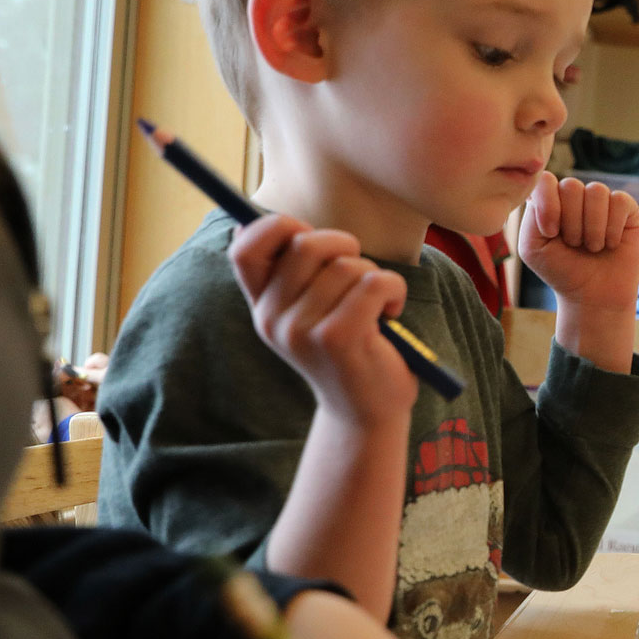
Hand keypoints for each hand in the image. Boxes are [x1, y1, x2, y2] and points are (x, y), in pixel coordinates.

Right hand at [228, 214, 416, 424]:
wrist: (363, 413)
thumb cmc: (344, 350)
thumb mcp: (304, 313)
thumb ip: (287, 274)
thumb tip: (254, 225)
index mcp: (262, 308)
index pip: (244, 249)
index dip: (273, 227)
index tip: (304, 234)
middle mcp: (274, 319)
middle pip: (305, 244)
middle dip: (342, 244)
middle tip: (357, 269)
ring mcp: (302, 330)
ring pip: (346, 264)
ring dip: (372, 274)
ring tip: (374, 304)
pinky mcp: (338, 338)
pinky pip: (374, 282)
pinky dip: (393, 289)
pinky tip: (390, 312)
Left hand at [518, 172, 638, 315]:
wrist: (593, 296)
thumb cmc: (561, 271)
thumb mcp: (533, 247)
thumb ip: (532, 213)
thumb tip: (550, 185)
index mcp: (549, 201)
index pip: (545, 181)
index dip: (548, 205)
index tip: (550, 234)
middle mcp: (574, 196)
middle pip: (571, 186)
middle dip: (572, 223)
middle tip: (575, 245)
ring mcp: (601, 201)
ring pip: (596, 191)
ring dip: (593, 228)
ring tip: (593, 247)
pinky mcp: (626, 209)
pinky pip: (620, 201)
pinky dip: (613, 228)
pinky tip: (611, 243)